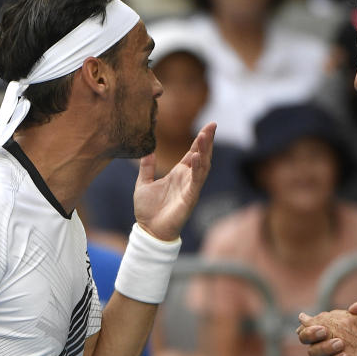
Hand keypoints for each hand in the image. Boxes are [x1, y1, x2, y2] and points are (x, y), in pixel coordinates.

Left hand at [134, 122, 215, 240]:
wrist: (148, 230)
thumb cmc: (148, 210)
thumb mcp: (143, 183)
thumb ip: (146, 167)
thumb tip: (147, 150)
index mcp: (178, 174)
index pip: (193, 153)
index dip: (200, 140)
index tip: (208, 125)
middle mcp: (187, 179)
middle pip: (201, 156)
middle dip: (207, 141)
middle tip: (212, 125)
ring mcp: (190, 189)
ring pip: (202, 167)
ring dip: (204, 151)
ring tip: (205, 135)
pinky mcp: (189, 199)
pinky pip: (196, 181)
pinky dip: (197, 168)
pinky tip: (196, 156)